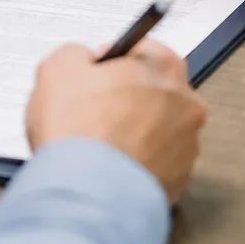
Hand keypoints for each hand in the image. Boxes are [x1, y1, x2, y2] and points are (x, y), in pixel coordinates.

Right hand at [26, 38, 207, 204]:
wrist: (86, 193)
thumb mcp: (58, 67)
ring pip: (157, 130)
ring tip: (97, 144)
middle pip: (154, 91)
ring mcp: (186, 146)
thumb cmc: (78, 132)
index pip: (141, 50)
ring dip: (133, 132)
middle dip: (126, 98)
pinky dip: (136, 163)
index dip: (112, 61)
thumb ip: (76, 54)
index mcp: (163, 67)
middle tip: (92, 111)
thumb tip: (81, 60)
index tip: (94, 74)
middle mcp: (185, 104)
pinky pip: (155, 164)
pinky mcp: (178, 181)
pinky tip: (107, 166)